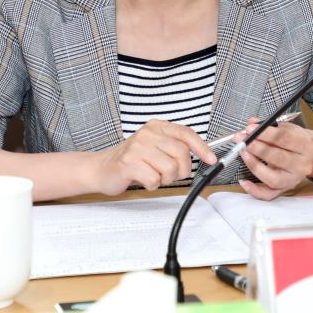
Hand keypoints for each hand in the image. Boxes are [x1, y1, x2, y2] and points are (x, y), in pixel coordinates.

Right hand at [94, 119, 216, 194]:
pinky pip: (154, 180)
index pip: (185, 133)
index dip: (202, 147)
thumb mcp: (155, 146)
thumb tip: (204, 153)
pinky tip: (143, 179)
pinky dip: (152, 185)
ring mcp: (137, 148)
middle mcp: (147, 134)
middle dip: (181, 170)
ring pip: (170, 169)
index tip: (211, 159)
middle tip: (171, 174)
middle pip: (181, 153)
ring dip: (165, 179)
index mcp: (156, 127)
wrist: (101, 168)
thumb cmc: (132, 159)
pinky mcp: (128, 163)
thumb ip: (175, 146)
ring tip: (153, 175)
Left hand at [237, 117, 312, 199]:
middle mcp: (301, 165)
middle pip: (278, 158)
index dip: (265, 133)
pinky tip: (243, 181)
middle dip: (256, 148)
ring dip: (254, 165)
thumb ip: (270, 126)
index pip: (285, 139)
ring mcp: (293, 179)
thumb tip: (251, 123)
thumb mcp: (289, 128)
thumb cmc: (299, 140)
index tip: (250, 129)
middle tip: (242, 140)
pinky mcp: (284, 189)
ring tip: (243, 153)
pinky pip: (268, 195)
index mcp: (306, 145)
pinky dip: (254, 191)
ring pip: (272, 178)